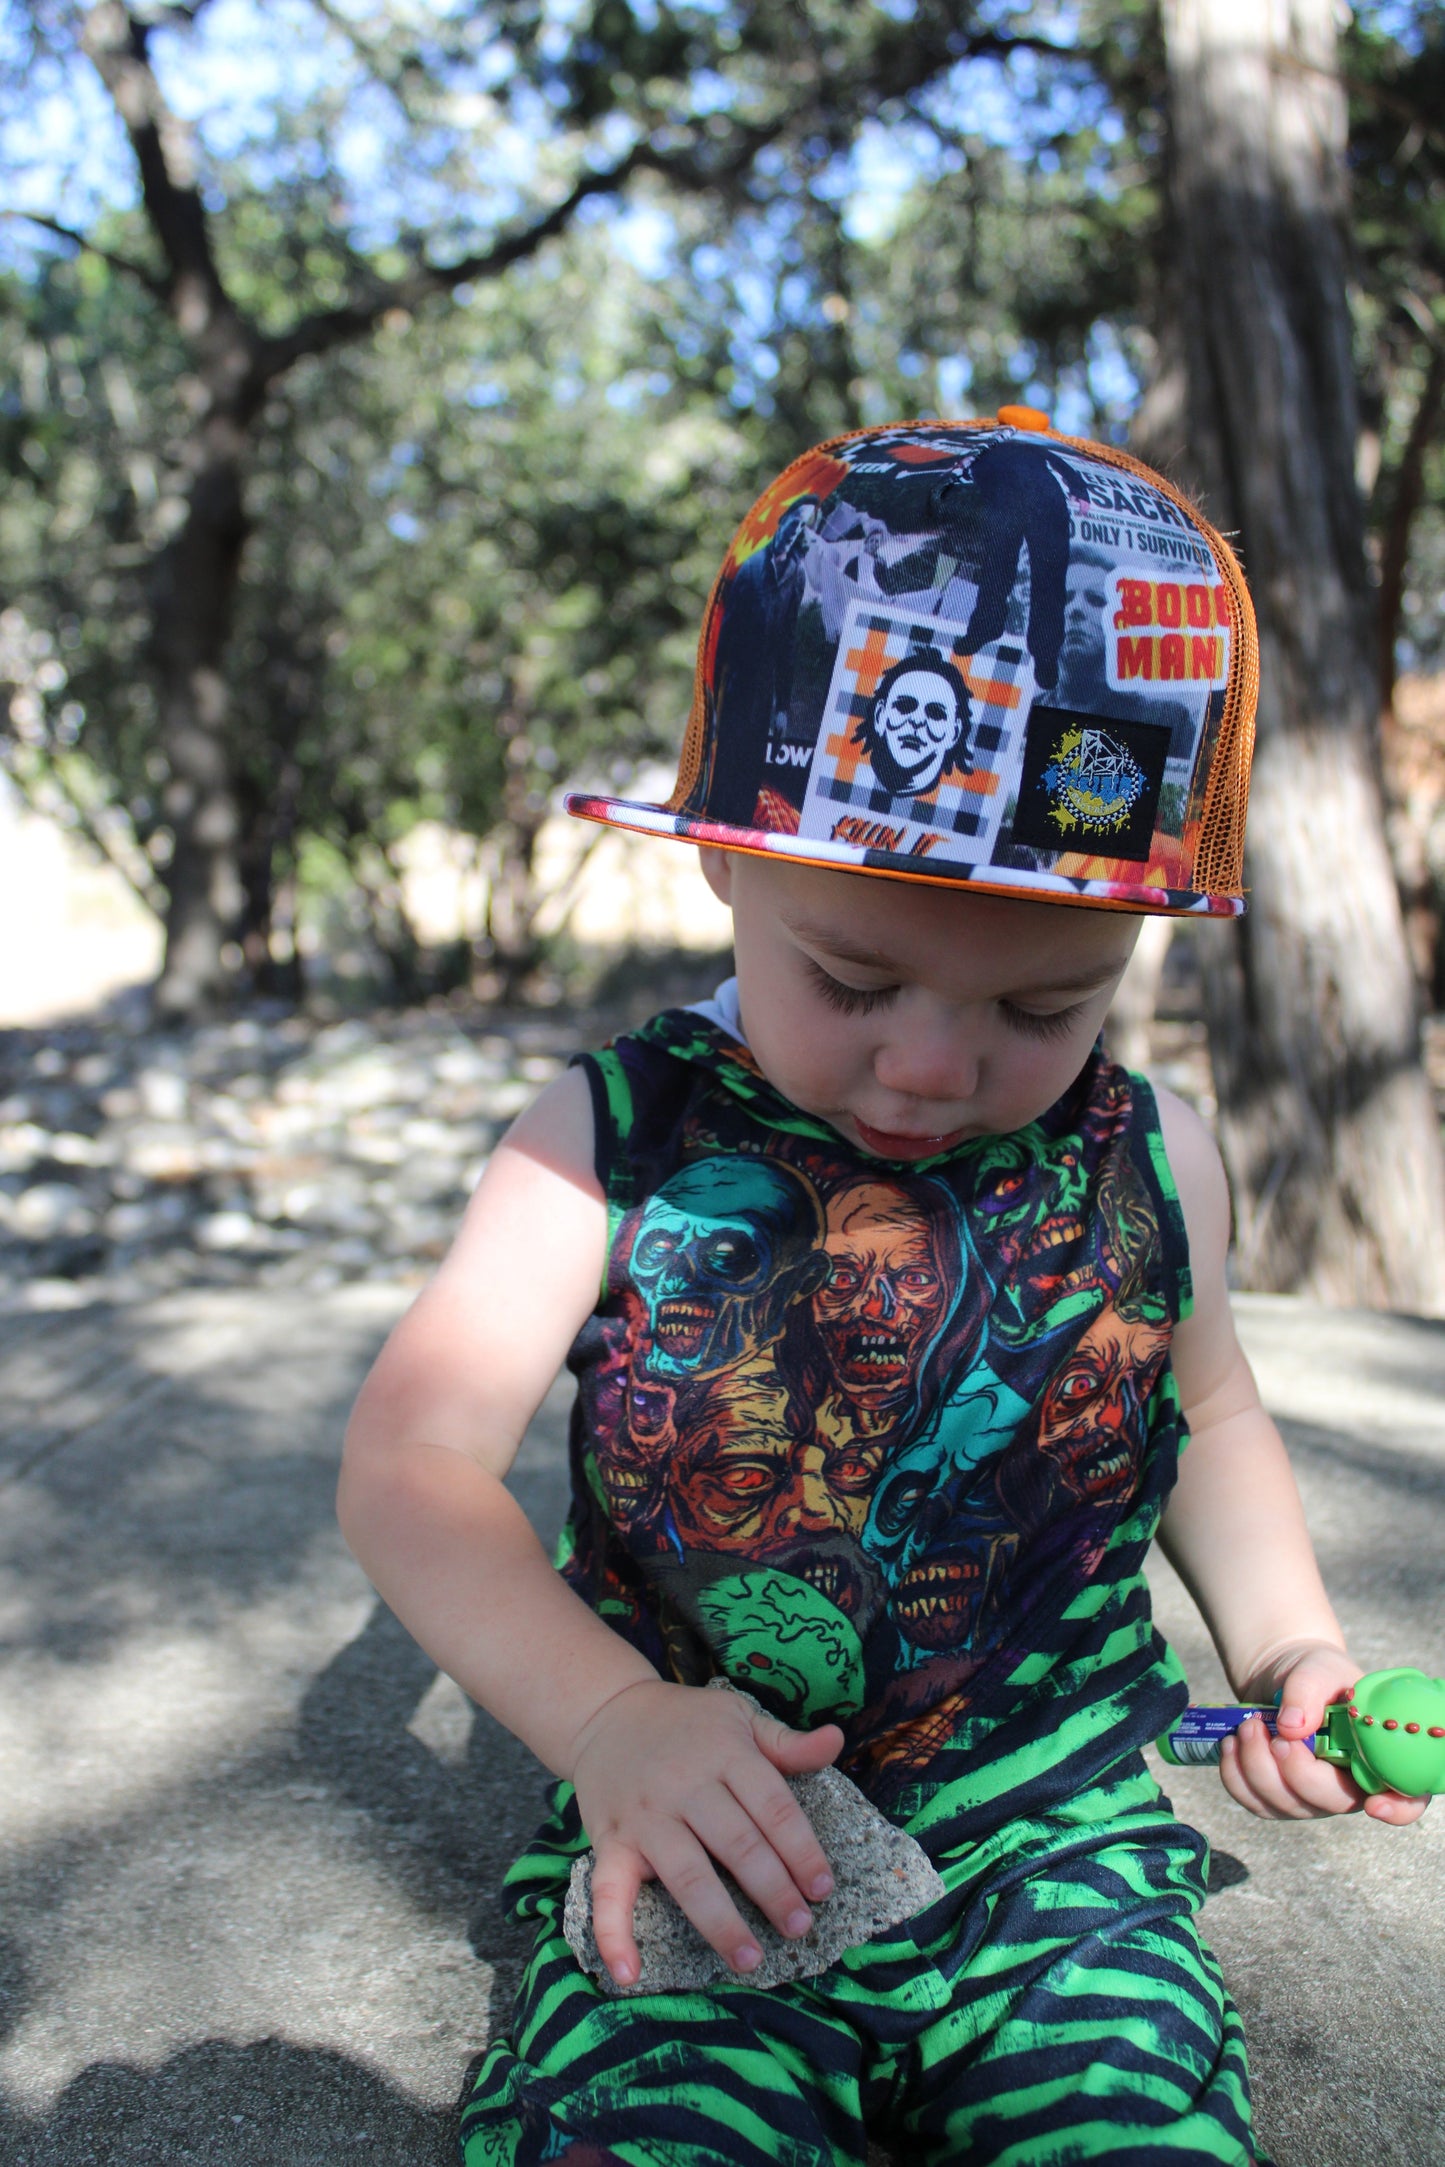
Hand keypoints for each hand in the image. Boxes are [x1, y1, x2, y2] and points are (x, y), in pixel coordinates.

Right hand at [566, 1678, 842, 1988]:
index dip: (801, 1850)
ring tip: (751, 1959)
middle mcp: (685, 1785)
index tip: (823, 1888)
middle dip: (773, 1891)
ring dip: (721, 1922)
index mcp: (725, 1753)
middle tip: (800, 1928)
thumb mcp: (739, 1719)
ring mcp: (645, 1817)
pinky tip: (630, 1973)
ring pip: (688, 1875)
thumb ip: (786, 1743)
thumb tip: (836, 1741)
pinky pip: (607, 1892)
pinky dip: (614, 1934)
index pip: (773, 1806)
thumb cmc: (686, 1724)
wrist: (607, 1713)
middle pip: (738, 1844)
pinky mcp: (609, 1842)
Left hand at [1221, 1641, 1429, 1826]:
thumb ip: (1308, 1690)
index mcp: (1377, 1758)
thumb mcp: (1317, 1668)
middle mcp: (1349, 1785)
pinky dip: (1235, 1777)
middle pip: (1329, 1802)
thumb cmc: (1316, 1673)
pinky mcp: (1277, 1796)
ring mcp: (1311, 1797)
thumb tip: (1292, 1726)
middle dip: (1295, 1771)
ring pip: (1284, 1806)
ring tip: (1246, 1727)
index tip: (1374, 1805)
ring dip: (1256, 1768)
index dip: (1397, 1809)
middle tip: (1273, 1733)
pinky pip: (1254, 1802)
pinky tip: (1232, 1744)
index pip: (1406, 1800)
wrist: (1284, 1675)